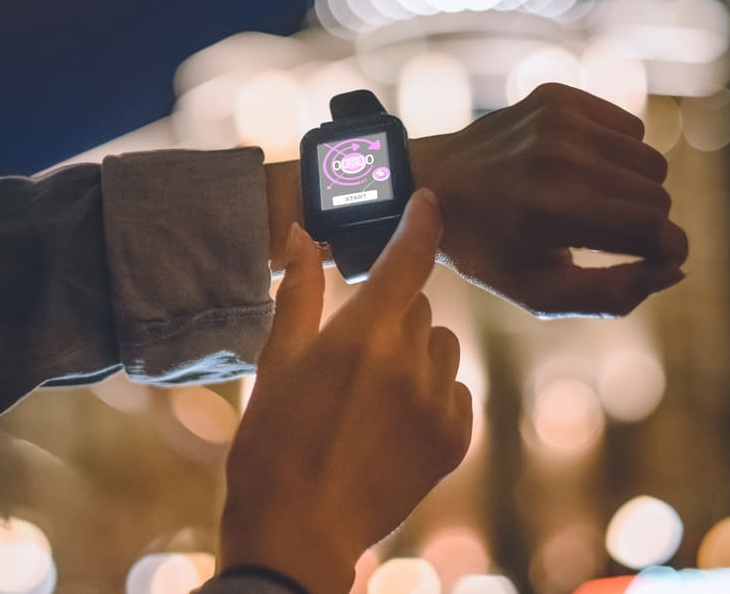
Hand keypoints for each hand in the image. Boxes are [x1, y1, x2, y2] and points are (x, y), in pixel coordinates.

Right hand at [221, 192, 471, 593]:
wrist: (298, 529)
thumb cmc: (273, 442)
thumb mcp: (277, 360)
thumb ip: (300, 294)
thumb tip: (300, 236)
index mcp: (362, 333)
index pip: (408, 257)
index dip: (421, 222)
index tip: (427, 202)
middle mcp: (409, 362)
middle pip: (416, 305)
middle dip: (389, 314)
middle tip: (349, 354)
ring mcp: (436, 404)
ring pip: (441, 347)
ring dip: (415, 354)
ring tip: (371, 393)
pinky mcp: (453, 441)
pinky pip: (456, 392)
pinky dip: (432, 396)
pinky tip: (390, 423)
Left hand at [412, 83, 686, 316]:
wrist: (431, 182)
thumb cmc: (489, 248)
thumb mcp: (539, 292)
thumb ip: (613, 295)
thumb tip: (677, 267)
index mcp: (551, 212)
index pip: (655, 228)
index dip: (669, 250)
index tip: (659, 259)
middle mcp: (558, 159)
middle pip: (658, 194)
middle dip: (645, 221)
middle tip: (605, 234)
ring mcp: (557, 121)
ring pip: (650, 160)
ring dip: (633, 186)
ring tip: (591, 202)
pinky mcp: (558, 96)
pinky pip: (631, 127)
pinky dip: (617, 151)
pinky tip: (580, 168)